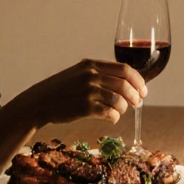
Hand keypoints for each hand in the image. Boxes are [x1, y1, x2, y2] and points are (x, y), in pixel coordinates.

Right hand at [16, 59, 146, 126]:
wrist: (39, 102)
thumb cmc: (61, 89)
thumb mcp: (79, 73)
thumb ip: (99, 74)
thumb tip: (126, 84)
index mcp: (91, 65)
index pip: (125, 69)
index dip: (138, 81)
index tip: (143, 90)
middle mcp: (91, 76)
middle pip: (125, 85)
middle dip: (135, 97)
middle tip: (137, 104)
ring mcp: (88, 91)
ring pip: (119, 101)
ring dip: (123, 109)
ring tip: (118, 112)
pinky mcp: (85, 108)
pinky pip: (109, 113)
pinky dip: (114, 118)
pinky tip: (111, 118)